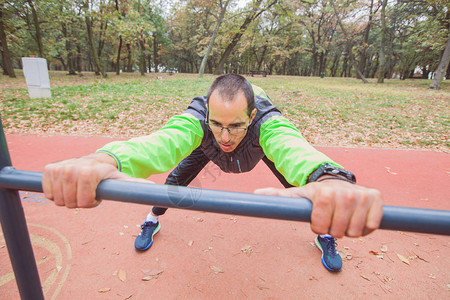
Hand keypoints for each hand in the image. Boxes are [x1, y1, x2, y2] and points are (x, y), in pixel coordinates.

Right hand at [43, 153, 150, 207]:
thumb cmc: (108, 174)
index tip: (96, 195)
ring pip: (58, 200)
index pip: (84, 202)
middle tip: (87, 193)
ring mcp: (59, 168)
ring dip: (68, 199)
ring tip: (79, 189)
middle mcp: (72, 168)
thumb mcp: (122, 180)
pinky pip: (47, 193)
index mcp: (89, 172)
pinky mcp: (49, 169)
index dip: (91, 203)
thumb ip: (136, 186)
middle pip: (70, 203)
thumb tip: (155, 190)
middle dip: (79, 202)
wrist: (93, 161)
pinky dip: (55, 194)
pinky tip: (66, 187)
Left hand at [254, 180, 382, 237]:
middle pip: (339, 230)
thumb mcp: (297, 195)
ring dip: (349, 231)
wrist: (337, 184)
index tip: (317, 221)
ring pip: (355, 230)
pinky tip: (357, 218)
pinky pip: (372, 225)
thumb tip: (255, 194)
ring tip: (343, 220)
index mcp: (323, 192)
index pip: (320, 224)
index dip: (318, 227)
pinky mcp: (376, 198)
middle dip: (333, 230)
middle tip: (331, 222)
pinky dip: (365, 228)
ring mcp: (362, 195)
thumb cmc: (315, 194)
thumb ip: (278, 197)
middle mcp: (345, 192)